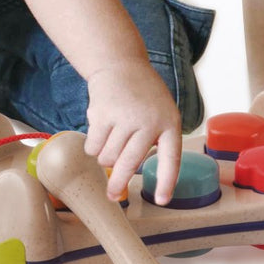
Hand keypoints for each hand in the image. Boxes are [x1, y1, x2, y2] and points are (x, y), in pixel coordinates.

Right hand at [84, 60, 181, 205]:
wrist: (121, 63)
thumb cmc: (143, 94)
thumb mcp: (161, 111)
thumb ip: (154, 139)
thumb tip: (129, 172)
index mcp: (169, 122)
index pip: (170, 158)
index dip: (167, 182)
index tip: (162, 200)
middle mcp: (148, 121)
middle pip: (130, 164)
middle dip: (118, 185)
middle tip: (112, 196)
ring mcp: (124, 117)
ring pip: (108, 158)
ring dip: (105, 156)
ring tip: (111, 138)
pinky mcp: (102, 114)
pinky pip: (93, 147)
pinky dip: (93, 145)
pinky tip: (101, 128)